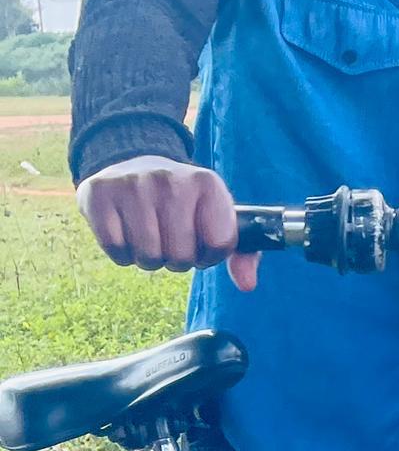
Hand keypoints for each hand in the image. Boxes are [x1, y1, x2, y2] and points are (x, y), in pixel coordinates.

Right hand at [77, 158, 257, 289]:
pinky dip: (122, 254)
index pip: (220, 244)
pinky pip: (116, 250)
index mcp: (208, 183)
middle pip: (181, 257)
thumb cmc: (182, 203)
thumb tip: (247, 284)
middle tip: (169, 239)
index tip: (200, 242)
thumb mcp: (216, 217)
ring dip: (149, 259)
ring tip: (149, 235)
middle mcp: (171, 179)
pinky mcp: (99, 194)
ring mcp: (132, 184)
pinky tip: (126, 232)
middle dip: (177, 259)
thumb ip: (241, 253)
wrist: (133, 165)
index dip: (210, 255)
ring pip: (148, 257)